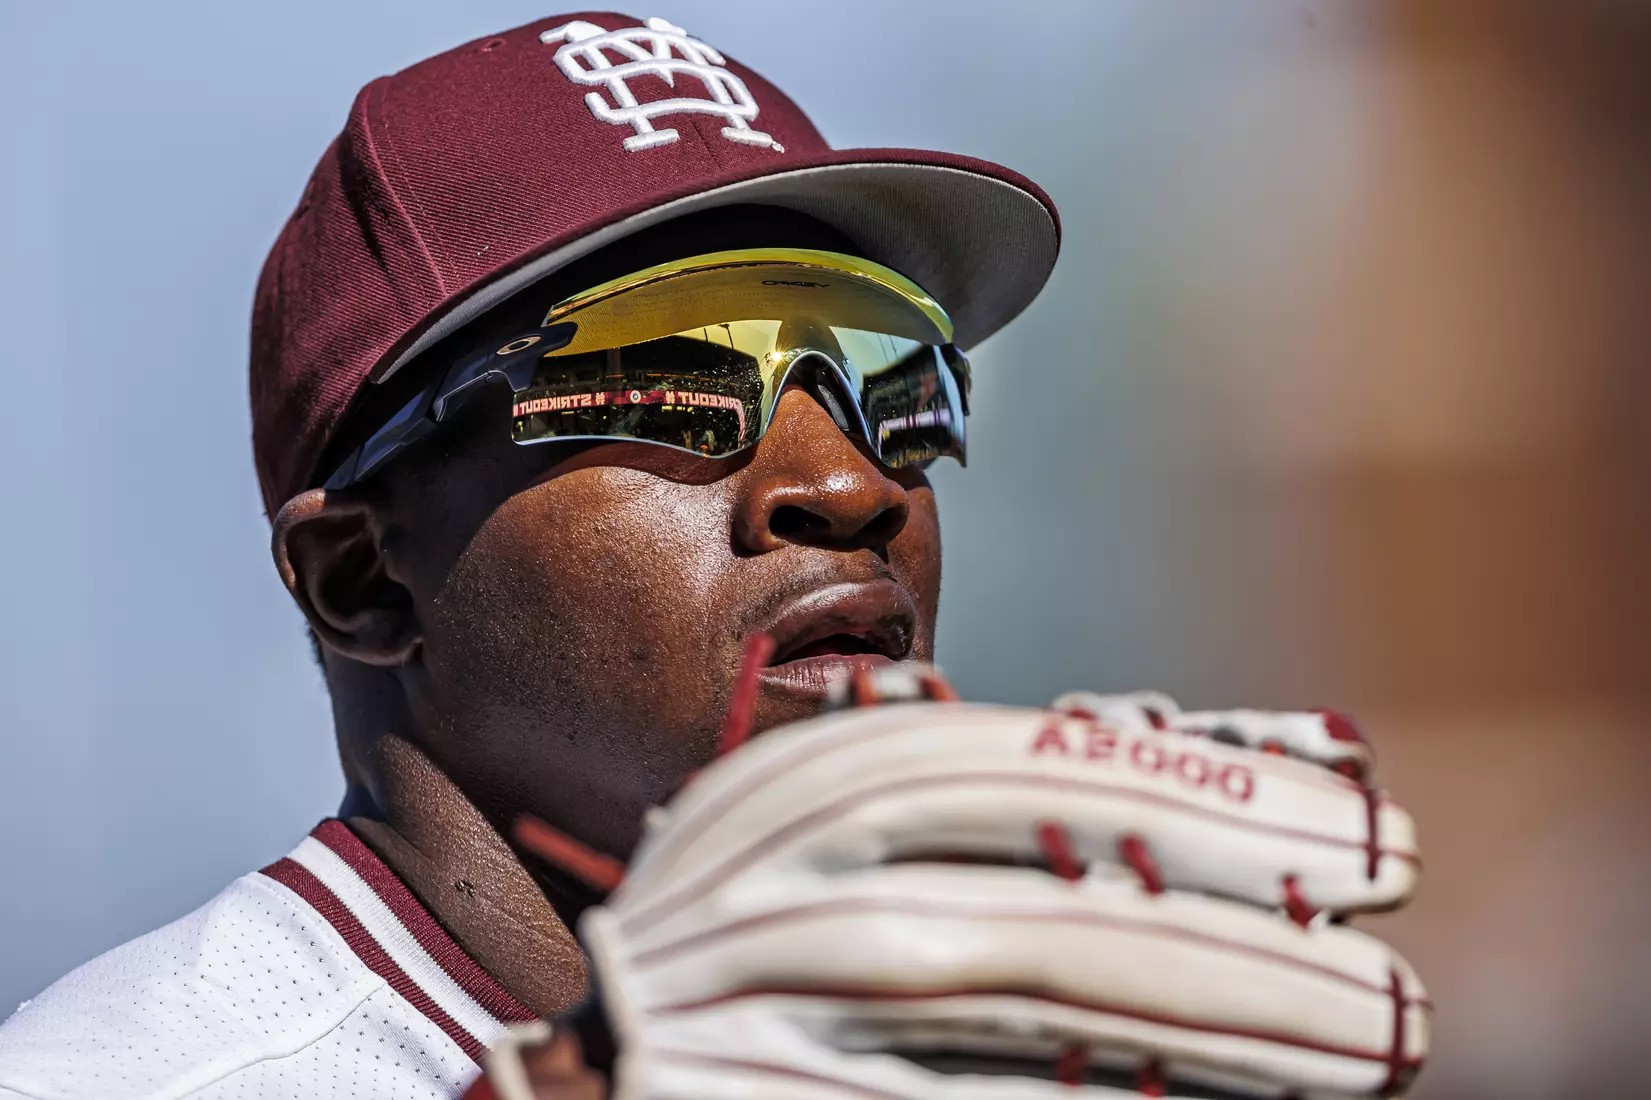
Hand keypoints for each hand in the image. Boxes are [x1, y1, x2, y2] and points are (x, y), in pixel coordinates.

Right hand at [477, 674, 1427, 1099]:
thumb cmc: (732, 931)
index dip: (1217, 793)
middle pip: (1063, 892)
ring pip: (1042, 998)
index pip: (1046, 766)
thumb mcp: (824, 825)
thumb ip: (949, 790)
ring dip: (1226, 1029)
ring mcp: (784, 999)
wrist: (587, 1065)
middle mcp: (794, 879)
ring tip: (1369, 1047)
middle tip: (1399, 975)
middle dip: (1257, 936)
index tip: (1358, 827)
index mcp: (807, 780)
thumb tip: (1156, 751)